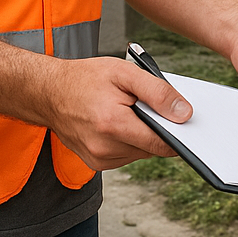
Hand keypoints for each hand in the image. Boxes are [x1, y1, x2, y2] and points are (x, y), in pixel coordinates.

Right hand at [42, 56, 192, 169]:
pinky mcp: (95, 163)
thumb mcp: (125, 73)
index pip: (161, 143)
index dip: (179, 134)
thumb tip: (184, 113)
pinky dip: (130, 140)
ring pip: (141, 152)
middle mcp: (104, 148)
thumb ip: (157, 92)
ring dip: (143, 134)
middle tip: (149, 106)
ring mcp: (98, 159)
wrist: (48, 92)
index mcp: (113, 125)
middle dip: (158, 128)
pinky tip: (120, 121)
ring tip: (130, 110)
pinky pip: (127, 155)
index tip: (188, 125)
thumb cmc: (85, 78)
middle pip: (152, 148)